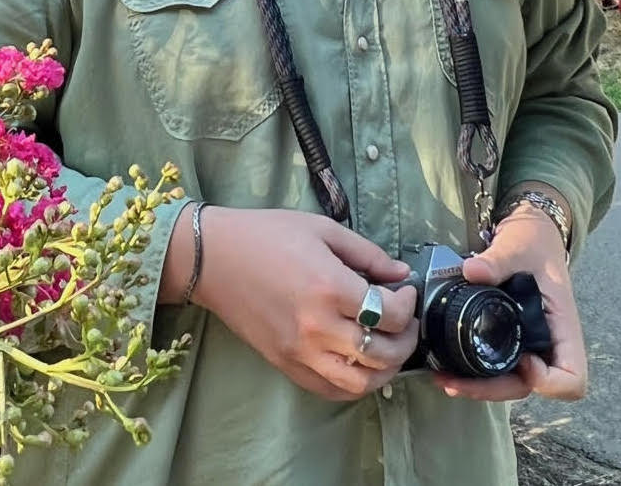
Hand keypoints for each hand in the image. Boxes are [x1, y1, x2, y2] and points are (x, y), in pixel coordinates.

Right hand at [187, 208, 418, 400]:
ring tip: (388, 347)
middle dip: (406, 340)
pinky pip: (331, 390)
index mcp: (329, 286)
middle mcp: (318, 326)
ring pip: (361, 382)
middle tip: (405, 322)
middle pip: (383, 353)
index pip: (390, 314)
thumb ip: (365, 253)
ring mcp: (300, 351)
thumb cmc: (265, 234)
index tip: (405, 291)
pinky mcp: (285, 364)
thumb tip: (400, 274)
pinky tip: (358, 363)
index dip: (408, 305)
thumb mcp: (320, 229)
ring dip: (385, 370)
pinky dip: (354, 384)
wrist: (213, 257)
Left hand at [437, 207, 585, 401]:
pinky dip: (472, 370)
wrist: (527, 234)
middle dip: (493, 390)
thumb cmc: (532, 242)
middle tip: (454, 382)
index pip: (571, 377)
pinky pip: (494, 364)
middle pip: (530, 387)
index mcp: (562, 327)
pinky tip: (446, 364)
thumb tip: (472, 271)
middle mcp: (546, 343)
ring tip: (443, 378)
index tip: (524, 362)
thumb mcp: (518, 246)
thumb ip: (498, 259)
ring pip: (509, 381)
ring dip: (478, 386)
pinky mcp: (506, 338)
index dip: (549, 381)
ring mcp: (526, 344)